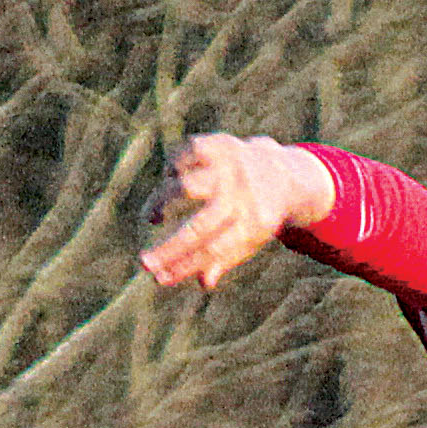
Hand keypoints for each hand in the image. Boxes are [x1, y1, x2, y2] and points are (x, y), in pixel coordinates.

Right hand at [137, 134, 332, 291]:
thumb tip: (203, 283)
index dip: (185, 266)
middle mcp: (242, 196)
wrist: (283, 175)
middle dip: (168, 248)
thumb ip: (225, 260)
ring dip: (159, 202)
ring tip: (151, 217)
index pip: (214, 251)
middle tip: (143, 263)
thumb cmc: (256, 217)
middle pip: (199, 227)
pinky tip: (169, 180)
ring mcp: (231, 168)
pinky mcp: (221, 144)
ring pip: (186, 186)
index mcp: (252, 224)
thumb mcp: (249, 241)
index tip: (158, 277)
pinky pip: (184, 154)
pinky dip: (170, 169)